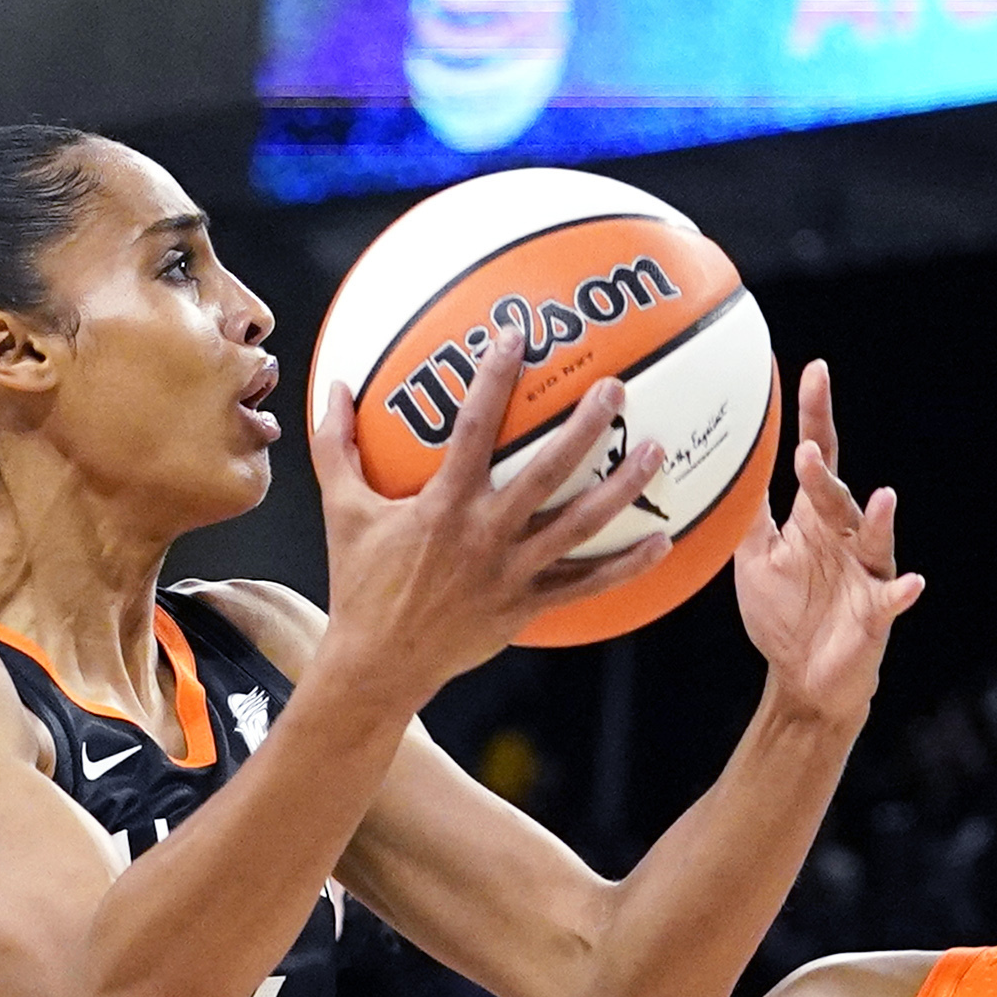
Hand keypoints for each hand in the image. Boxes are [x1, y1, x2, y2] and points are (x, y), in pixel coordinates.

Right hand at [313, 347, 670, 711]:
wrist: (379, 662)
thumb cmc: (360, 584)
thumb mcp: (343, 511)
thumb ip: (338, 448)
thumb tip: (333, 388)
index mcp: (443, 504)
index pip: (474, 427)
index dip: (494, 377)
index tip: (516, 335)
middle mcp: (486, 533)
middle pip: (547, 471)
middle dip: (585, 427)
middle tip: (615, 388)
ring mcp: (512, 572)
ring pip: (579, 525)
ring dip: (621, 488)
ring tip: (655, 451)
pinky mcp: (527, 605)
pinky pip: (587, 585)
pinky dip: (627, 566)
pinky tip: (663, 542)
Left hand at [734, 359, 923, 727]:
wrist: (805, 679)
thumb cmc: (783, 614)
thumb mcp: (754, 558)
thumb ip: (747, 513)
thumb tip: (726, 461)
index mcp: (814, 520)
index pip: (818, 457)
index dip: (816, 416)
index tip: (814, 372)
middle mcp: (845, 538)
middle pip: (837, 496)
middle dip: (824, 476)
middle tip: (806, 453)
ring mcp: (866, 573)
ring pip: (873, 538)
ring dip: (878, 519)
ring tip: (882, 497)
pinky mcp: (876, 613)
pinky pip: (892, 599)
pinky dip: (902, 591)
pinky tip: (910, 584)